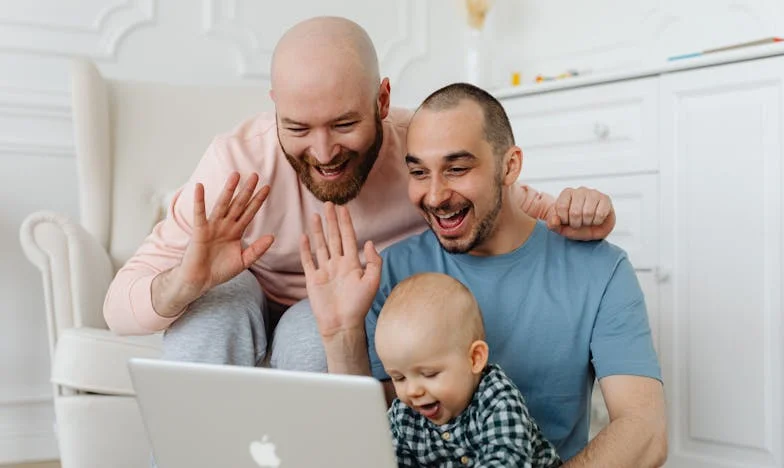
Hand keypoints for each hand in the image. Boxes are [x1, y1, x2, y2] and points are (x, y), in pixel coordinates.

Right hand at [174, 172, 273, 302]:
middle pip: (238, 205)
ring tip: (235, 175)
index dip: (257, 201)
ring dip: (228, 190)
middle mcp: (225, 226)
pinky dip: (199, 201)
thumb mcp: (243, 261)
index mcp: (236, 231)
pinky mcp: (199, 231)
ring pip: (222, 205)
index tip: (267, 187)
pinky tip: (200, 187)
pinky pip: (200, 214)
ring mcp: (212, 227)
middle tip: (256, 175)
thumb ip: (257, 250)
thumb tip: (272, 237)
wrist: (200, 281)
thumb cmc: (220, 271)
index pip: (249, 213)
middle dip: (247, 191)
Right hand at [300, 202, 381, 337]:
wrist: (342, 325)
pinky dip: (305, 249)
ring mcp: (325, 271)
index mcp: (352, 263)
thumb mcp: (372, 282)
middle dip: (331, 220)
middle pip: (334, 237)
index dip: (345, 222)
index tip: (343, 207)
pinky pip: (308, 261)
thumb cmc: (359, 306)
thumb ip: (373, 261)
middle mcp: (338, 264)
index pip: (348, 237)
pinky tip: (304, 236)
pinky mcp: (313, 280)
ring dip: (318, 230)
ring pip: (321, 245)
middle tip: (328, 203)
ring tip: (315, 214)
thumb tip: (370, 242)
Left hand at [546, 186, 615, 240]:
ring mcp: (594, 193)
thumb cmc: (575, 224)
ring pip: (588, 213)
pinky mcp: (605, 199)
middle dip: (576, 223)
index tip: (567, 221)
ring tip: (587, 221)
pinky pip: (600, 214)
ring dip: (587, 223)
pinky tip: (596, 219)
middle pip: (575, 212)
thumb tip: (554, 221)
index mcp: (567, 193)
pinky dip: (597, 222)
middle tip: (578, 223)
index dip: (564, 219)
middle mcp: (580, 190)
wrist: (593, 228)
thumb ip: (552, 224)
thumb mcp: (561, 227)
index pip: (561, 206)